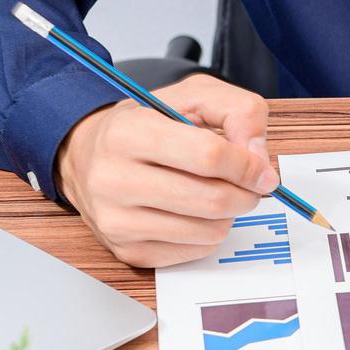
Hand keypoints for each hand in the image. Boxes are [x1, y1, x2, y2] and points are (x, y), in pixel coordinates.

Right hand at [57, 74, 279, 267]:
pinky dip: (208, 233)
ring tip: (215, 193)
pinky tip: (194, 213)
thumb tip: (259, 159)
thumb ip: (239, 112)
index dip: (248, 165)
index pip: (209, 156)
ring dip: (229, 214)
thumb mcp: (193, 97)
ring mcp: (117, 221)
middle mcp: (114, 179)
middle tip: (248, 186)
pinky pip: (195, 252)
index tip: (262, 171)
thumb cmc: (146, 124)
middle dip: (245, 194)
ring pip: (209, 231)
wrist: (87, 155)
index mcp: (129, 132)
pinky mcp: (128, 251)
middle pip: (212, 200)